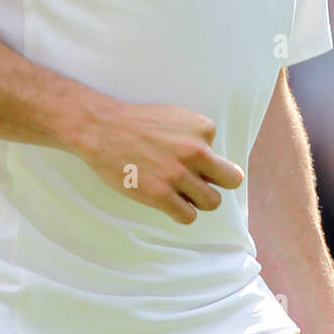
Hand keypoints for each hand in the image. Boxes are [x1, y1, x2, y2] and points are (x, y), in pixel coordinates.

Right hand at [77, 100, 244, 225]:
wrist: (101, 128)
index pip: (222, 153)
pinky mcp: (161, 195)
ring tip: (181, 194)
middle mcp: (195, 151)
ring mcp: (178, 174)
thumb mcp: (176, 117)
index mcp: (202, 128)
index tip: (185, 158)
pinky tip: (169, 203)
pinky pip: (188, 216)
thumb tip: (212, 164)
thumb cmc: (137, 123)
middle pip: (231, 180)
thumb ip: (196, 136)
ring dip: (199, 200)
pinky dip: (181, 213)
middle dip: (218, 184)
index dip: (205, 160)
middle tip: (201, 184)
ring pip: (212, 202)